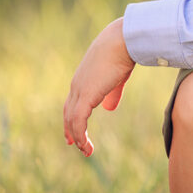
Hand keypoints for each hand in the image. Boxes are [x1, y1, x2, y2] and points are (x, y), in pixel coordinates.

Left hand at [63, 18, 134, 156]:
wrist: (123, 41)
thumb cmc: (123, 53)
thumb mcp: (116, 76)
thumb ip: (112, 93)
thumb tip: (109, 108)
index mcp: (84, 78)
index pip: (73, 101)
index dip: (73, 116)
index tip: (74, 130)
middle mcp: (77, 85)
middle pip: (68, 112)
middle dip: (70, 129)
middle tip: (73, 144)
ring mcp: (79, 90)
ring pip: (72, 119)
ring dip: (78, 137)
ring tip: (86, 151)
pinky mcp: (86, 96)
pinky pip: (78, 121)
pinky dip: (80, 135)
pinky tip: (85, 145)